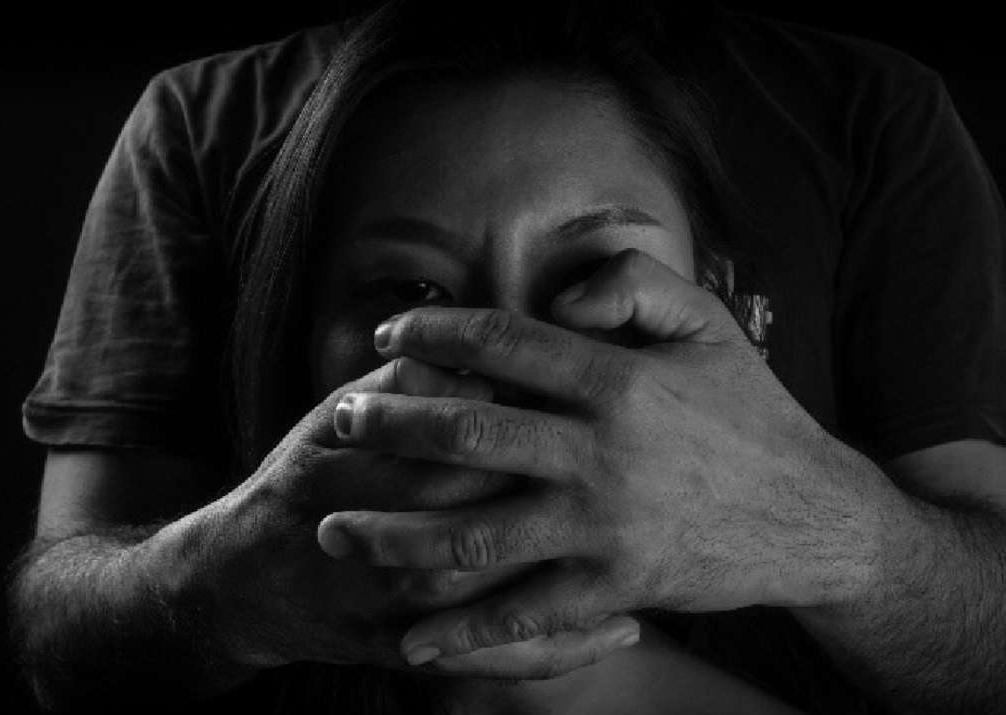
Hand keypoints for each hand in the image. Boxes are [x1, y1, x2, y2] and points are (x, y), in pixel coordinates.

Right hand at [192, 355, 638, 674]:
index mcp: (405, 466)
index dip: (555, 416)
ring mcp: (422, 605)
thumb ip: (409, 377)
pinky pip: (510, 658)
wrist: (245, 577)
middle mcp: (417, 540)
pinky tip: (624, 630)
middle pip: (525, 513)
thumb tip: (481, 347)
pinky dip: (571, 648)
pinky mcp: (423, 653)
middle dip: (586, 492)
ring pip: (531, 593)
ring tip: (664, 545)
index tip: (607, 401)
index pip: (497, 434)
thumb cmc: (300, 481)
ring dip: (599, 574)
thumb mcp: (338, 415)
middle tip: (650, 469)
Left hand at [319, 248, 883, 669]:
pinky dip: (463, 632)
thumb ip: (633, 285)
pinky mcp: (613, 587)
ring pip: (475, 534)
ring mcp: (603, 527)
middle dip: (391, 428)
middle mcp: (601, 453)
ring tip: (335, 531)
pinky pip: (524, 614)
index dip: (436, 334)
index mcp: (618, 381)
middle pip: (470, 438)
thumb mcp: (709, 325)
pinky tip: (410, 641)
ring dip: (395, 534)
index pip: (504, 346)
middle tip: (337, 422)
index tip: (387, 338)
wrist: (810, 516)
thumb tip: (556, 301)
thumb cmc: (751, 411)